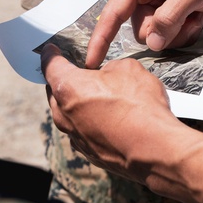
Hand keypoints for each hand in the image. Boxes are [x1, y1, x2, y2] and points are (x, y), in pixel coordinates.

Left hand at [42, 44, 184, 182]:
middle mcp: (64, 114)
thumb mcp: (128, 69)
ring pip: (67, 114)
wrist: (153, 149)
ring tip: (94, 97)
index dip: (50, 54)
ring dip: (76, 104)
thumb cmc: (139, 106)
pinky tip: (106, 120)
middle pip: (55, 92)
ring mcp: (74, 136)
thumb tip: (108, 75)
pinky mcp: (87, 153)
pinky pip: (81, 131)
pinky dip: (89, 123)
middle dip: (63, 81)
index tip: (50, 50)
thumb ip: (110, 68)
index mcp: (68, 87)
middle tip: (75, 73)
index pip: (50, 65)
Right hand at [85, 0, 202, 68]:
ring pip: (156, 38)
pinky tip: (200, 16)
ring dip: (179, 32)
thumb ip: (168, 18)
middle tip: (187, 15)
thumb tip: (153, 43)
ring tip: (196, 13)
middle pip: (140, 30)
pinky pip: (170, 38)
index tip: (91, 62)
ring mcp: (158, 6)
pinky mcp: (172, 17)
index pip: (114, 11)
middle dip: (165, 30)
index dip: (102, 37)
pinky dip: (187, 32)